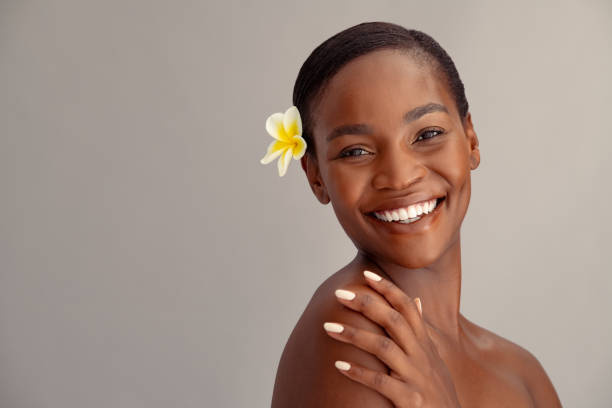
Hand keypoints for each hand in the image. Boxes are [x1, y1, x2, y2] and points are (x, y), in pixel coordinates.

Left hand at [323, 270, 461, 407]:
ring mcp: (417, 378)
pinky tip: (339, 366)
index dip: (388, 289)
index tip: (366, 275)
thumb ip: (422, 331)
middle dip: (367, 304)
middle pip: (394, 321)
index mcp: (425, 344)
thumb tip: (416, 300)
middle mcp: (422, 357)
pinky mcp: (410, 401)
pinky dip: (359, 372)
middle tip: (340, 293)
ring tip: (328, 327)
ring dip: (354, 335)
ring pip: (384, 348)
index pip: (407, 307)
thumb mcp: (433, 358)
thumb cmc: (436, 391)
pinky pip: (381, 383)